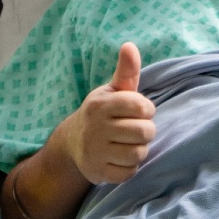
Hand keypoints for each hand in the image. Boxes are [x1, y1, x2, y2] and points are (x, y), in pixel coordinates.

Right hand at [58, 43, 155, 184]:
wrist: (72, 143)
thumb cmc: (102, 114)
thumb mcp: (112, 91)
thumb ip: (126, 72)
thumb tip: (130, 46)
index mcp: (101, 104)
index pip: (141, 106)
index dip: (146, 110)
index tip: (139, 111)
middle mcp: (95, 127)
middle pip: (144, 132)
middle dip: (146, 132)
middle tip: (135, 130)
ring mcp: (95, 151)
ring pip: (138, 154)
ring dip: (139, 150)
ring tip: (128, 144)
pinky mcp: (97, 172)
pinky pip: (129, 173)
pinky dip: (129, 168)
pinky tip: (120, 159)